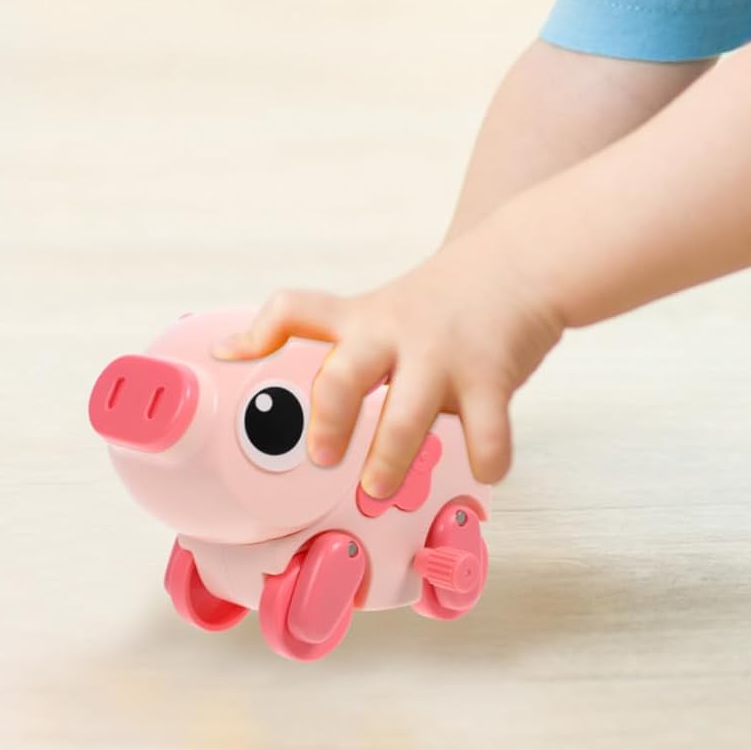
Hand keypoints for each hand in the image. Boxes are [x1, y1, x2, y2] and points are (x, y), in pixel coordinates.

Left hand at [211, 236, 565, 498]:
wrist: (522, 261)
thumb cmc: (448, 299)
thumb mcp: (386, 308)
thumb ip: (342, 343)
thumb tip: (268, 377)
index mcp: (364, 319)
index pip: (297, 311)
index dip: (257, 334)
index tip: (228, 358)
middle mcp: (396, 335)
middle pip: (344, 375)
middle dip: (328, 422)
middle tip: (322, 457)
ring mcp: (444, 356)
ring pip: (406, 416)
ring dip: (389, 459)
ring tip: (378, 487)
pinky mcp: (492, 375)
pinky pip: (486, 431)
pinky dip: (486, 459)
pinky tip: (485, 468)